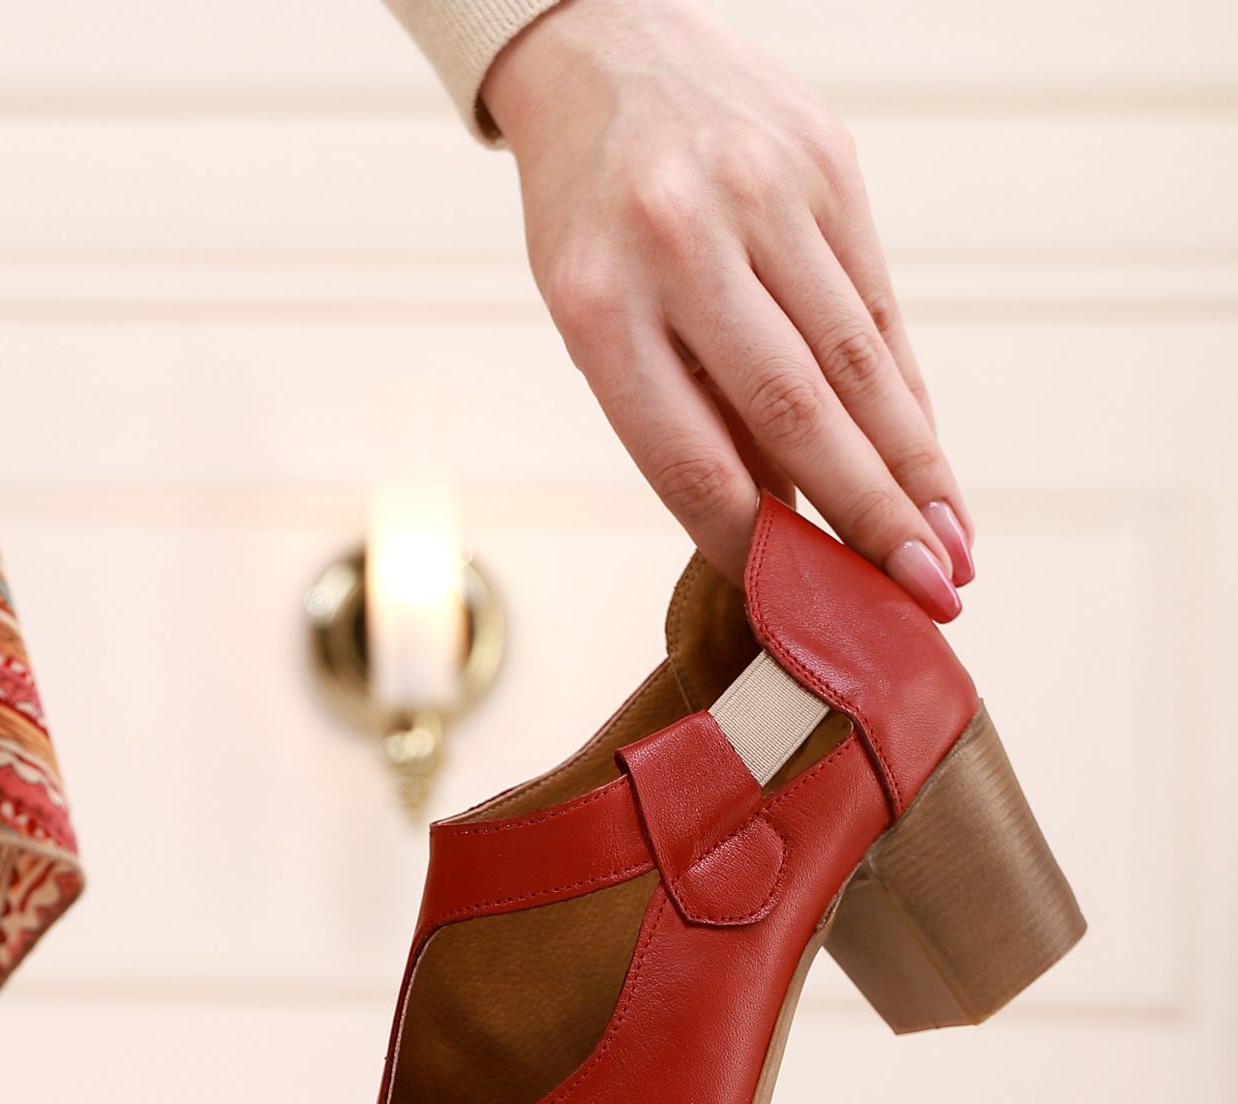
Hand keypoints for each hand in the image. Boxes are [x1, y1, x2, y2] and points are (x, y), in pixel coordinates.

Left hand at [484, 0, 970, 615]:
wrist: (605, 53)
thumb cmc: (594, 220)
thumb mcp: (598, 320)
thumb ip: (684, 414)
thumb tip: (782, 532)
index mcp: (600, 306)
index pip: (689, 458)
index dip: (757, 545)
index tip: (810, 607)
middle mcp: (683, 246)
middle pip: (793, 414)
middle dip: (869, 517)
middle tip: (922, 595)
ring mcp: (763, 197)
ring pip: (856, 361)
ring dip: (915, 466)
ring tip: (951, 546)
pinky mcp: (827, 164)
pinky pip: (877, 304)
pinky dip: (906, 393)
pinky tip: (931, 458)